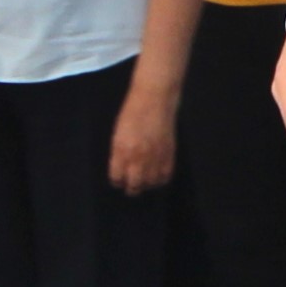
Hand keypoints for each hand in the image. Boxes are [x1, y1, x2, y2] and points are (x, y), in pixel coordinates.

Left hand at [108, 78, 179, 195]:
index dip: (116, 180)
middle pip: (134, 186)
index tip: (118, 179)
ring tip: (144, 180)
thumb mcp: (118, 134)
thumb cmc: (132, 113)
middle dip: (131, 188)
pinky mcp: (169, 154)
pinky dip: (160, 179)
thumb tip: (121, 170)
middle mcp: (138, 157)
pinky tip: (157, 176)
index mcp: (122, 151)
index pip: (116, 178)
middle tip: (131, 185)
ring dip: (146, 185)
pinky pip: (165, 176)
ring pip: (150, 184)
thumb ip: (118, 153)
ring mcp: (155, 157)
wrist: (154, 99)